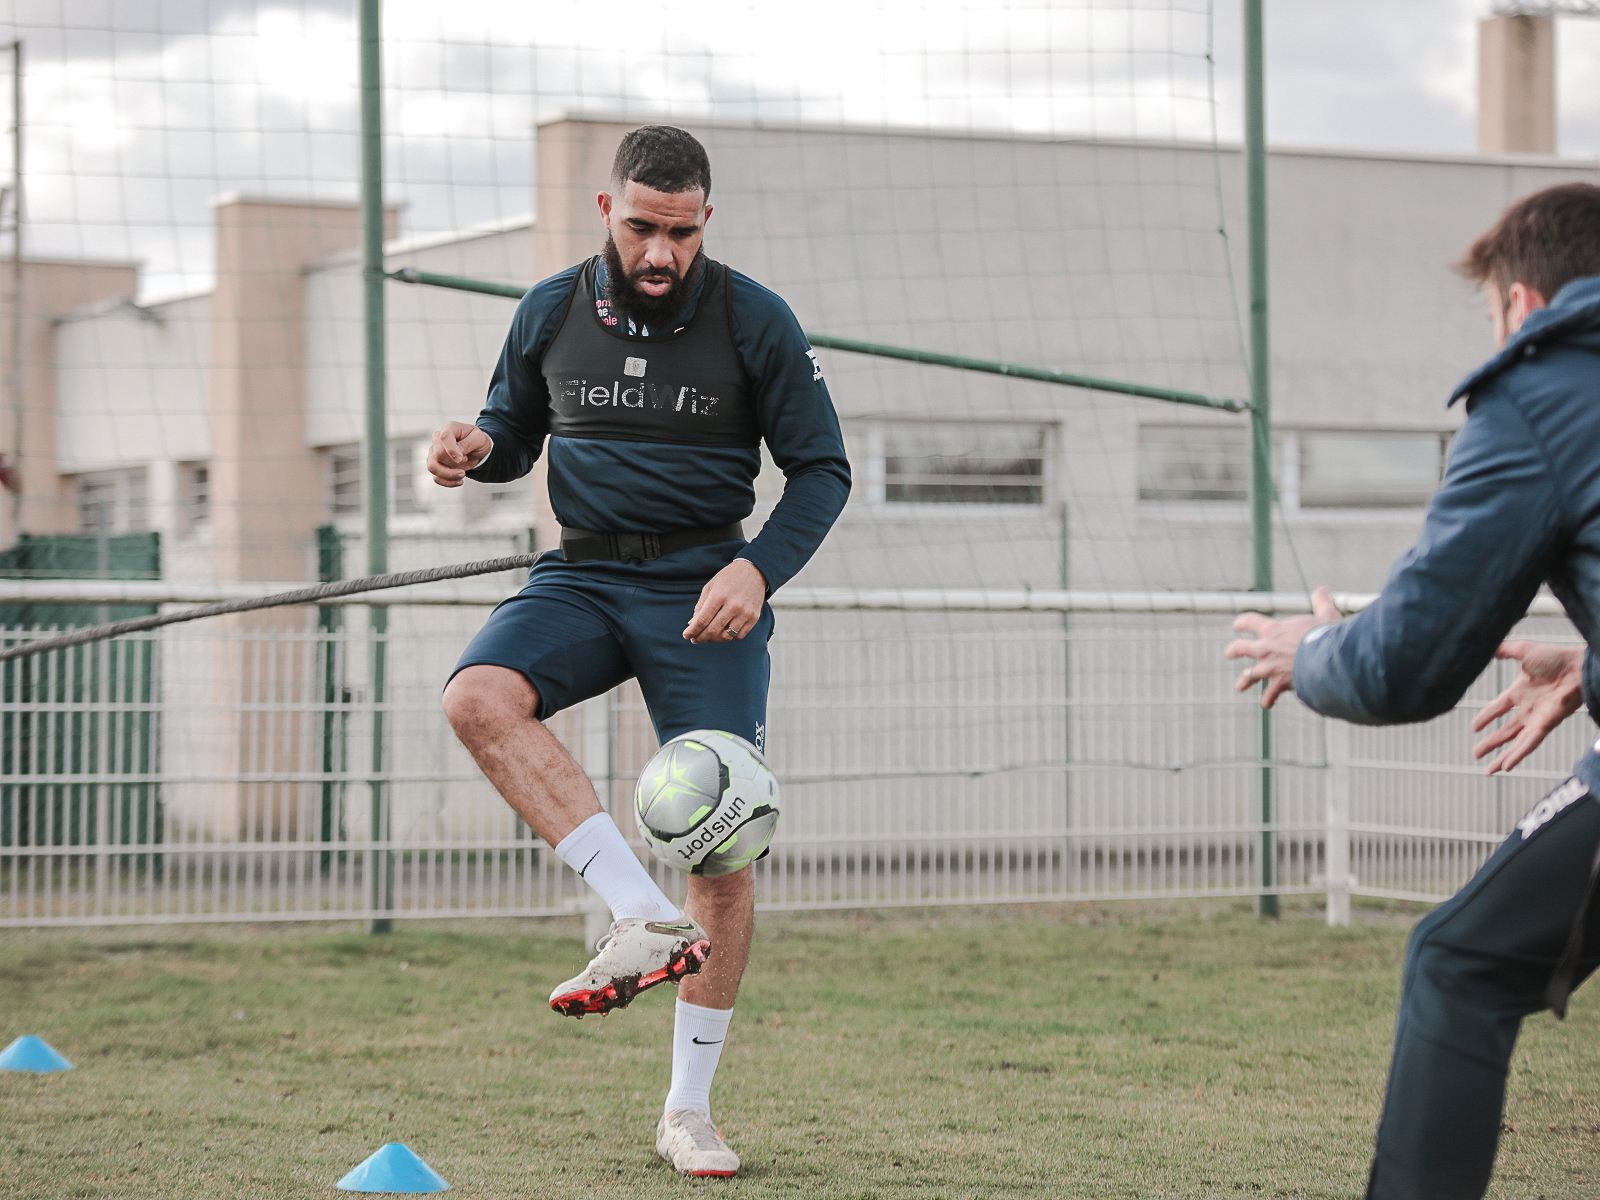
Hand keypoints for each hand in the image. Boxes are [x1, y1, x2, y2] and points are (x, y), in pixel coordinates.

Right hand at [428, 421, 491, 486]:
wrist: (476, 448)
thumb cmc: (477, 440)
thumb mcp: (479, 438)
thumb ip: (468, 443)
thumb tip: (457, 452)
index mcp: (449, 428)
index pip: (444, 437)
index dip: (451, 450)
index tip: (461, 458)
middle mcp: (438, 439)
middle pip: (438, 454)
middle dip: (453, 463)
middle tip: (466, 460)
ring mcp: (434, 452)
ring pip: (432, 467)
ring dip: (448, 475)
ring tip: (462, 474)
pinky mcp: (436, 465)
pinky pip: (436, 477)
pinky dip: (447, 482)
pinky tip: (459, 481)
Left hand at [683, 559, 767, 644]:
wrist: (754, 571)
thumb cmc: (728, 578)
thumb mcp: (710, 587)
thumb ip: (701, 606)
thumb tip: (692, 624)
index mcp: (719, 596)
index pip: (702, 620)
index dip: (692, 631)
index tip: (686, 635)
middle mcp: (733, 605)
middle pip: (713, 630)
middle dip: (700, 637)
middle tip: (694, 639)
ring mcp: (745, 612)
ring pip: (726, 636)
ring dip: (714, 640)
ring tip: (707, 637)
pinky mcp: (754, 617)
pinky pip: (739, 635)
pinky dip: (729, 637)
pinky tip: (722, 633)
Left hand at [1224, 586, 1342, 708]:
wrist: (1327, 661)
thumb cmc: (1326, 636)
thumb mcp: (1325, 615)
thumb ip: (1321, 603)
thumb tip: (1322, 590)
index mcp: (1274, 630)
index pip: (1251, 622)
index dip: (1243, 622)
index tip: (1237, 624)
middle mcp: (1267, 649)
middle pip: (1242, 648)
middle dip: (1234, 650)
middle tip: (1229, 653)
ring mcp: (1271, 668)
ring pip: (1250, 675)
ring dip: (1245, 681)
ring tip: (1239, 686)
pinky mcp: (1280, 684)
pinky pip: (1270, 694)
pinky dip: (1269, 699)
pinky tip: (1267, 703)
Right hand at [1470, 641, 1584, 774]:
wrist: (1578, 666)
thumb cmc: (1557, 657)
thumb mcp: (1523, 651)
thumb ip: (1503, 650)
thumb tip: (1486, 647)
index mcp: (1520, 691)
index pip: (1498, 708)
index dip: (1486, 718)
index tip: (1474, 728)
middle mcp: (1528, 708)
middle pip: (1505, 731)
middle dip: (1490, 743)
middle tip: (1475, 754)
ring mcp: (1537, 718)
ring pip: (1515, 743)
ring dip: (1501, 756)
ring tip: (1488, 771)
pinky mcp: (1546, 725)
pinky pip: (1529, 743)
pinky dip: (1518, 755)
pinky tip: (1507, 766)